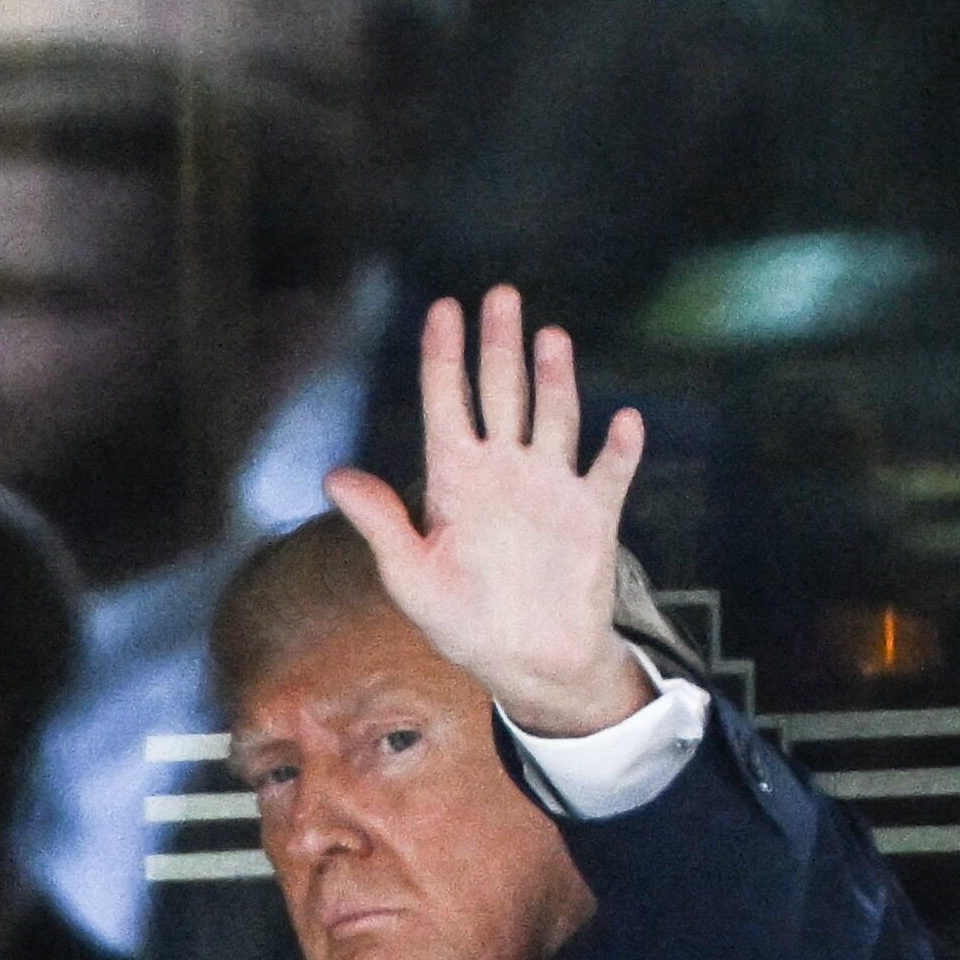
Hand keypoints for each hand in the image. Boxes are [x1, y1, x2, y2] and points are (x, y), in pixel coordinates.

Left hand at [324, 287, 652, 736]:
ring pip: (553, 418)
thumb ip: (380, 522)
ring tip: (550, 338)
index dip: (443, 356)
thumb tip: (333, 475)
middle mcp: (503, 470)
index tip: (443, 308)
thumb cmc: (460, 621)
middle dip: (499, 346)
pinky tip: (625, 420)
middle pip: (502, 392)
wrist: (524, 662)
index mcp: (454, 478)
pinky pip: (608, 474)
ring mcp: (550, 487)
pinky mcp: (592, 515)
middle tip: (501, 297)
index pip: (446, 402)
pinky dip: (619, 449)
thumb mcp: (409, 575)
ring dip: (554, 380)